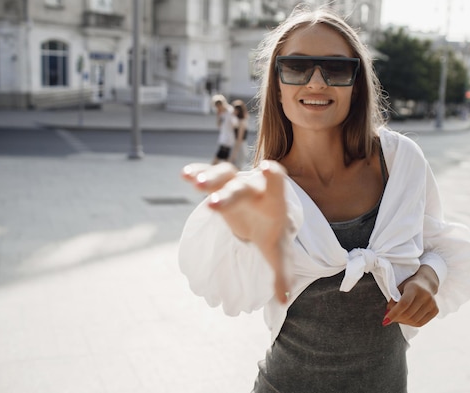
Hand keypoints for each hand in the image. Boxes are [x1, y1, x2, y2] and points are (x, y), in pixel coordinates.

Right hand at [181, 160, 291, 302]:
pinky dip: (197, 173)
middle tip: (212, 205)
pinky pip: (207, 175)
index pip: (277, 183)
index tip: (268, 169)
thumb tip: (283, 300)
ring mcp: (236, 183)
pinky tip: (185, 174)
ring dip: (209, 177)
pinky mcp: (219, 184)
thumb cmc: (272, 232)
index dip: (273, 176)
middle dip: (228, 195)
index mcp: (273, 201)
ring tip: (193, 182)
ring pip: (223, 174)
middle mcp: (254, 188)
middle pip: (241, 188)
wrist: (264, 215)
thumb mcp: (278, 253)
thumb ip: (282, 275)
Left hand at [383, 265, 438, 326]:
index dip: (393, 314)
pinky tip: (406, 319)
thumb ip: (393, 301)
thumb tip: (388, 316)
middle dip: (396, 318)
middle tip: (390, 318)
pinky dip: (411, 323)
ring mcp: (432, 303)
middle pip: (408, 314)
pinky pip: (420, 323)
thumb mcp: (399, 288)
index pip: (404, 304)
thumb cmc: (409, 285)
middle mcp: (425, 295)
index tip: (385, 321)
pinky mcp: (435, 310)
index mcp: (414, 287)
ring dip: (403, 322)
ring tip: (398, 317)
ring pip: (414, 321)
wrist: (426, 283)